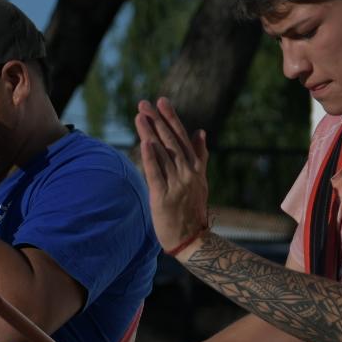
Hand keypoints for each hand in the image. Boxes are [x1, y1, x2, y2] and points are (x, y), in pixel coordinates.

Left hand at [135, 97, 210, 251]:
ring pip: (162, 155)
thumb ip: (200, 155)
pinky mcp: (164, 198)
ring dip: (150, 134)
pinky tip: (145, 144)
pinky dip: (151, 159)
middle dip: (157, 121)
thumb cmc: (193, 209)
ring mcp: (177, 185)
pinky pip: (156, 175)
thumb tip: (200, 131)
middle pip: (170, 142)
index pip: (181, 137)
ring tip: (140, 117)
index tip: (161, 101)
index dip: (170, 118)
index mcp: (195, 167)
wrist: (193, 239)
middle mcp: (187, 172)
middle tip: (145, 103)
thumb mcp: (200, 180)